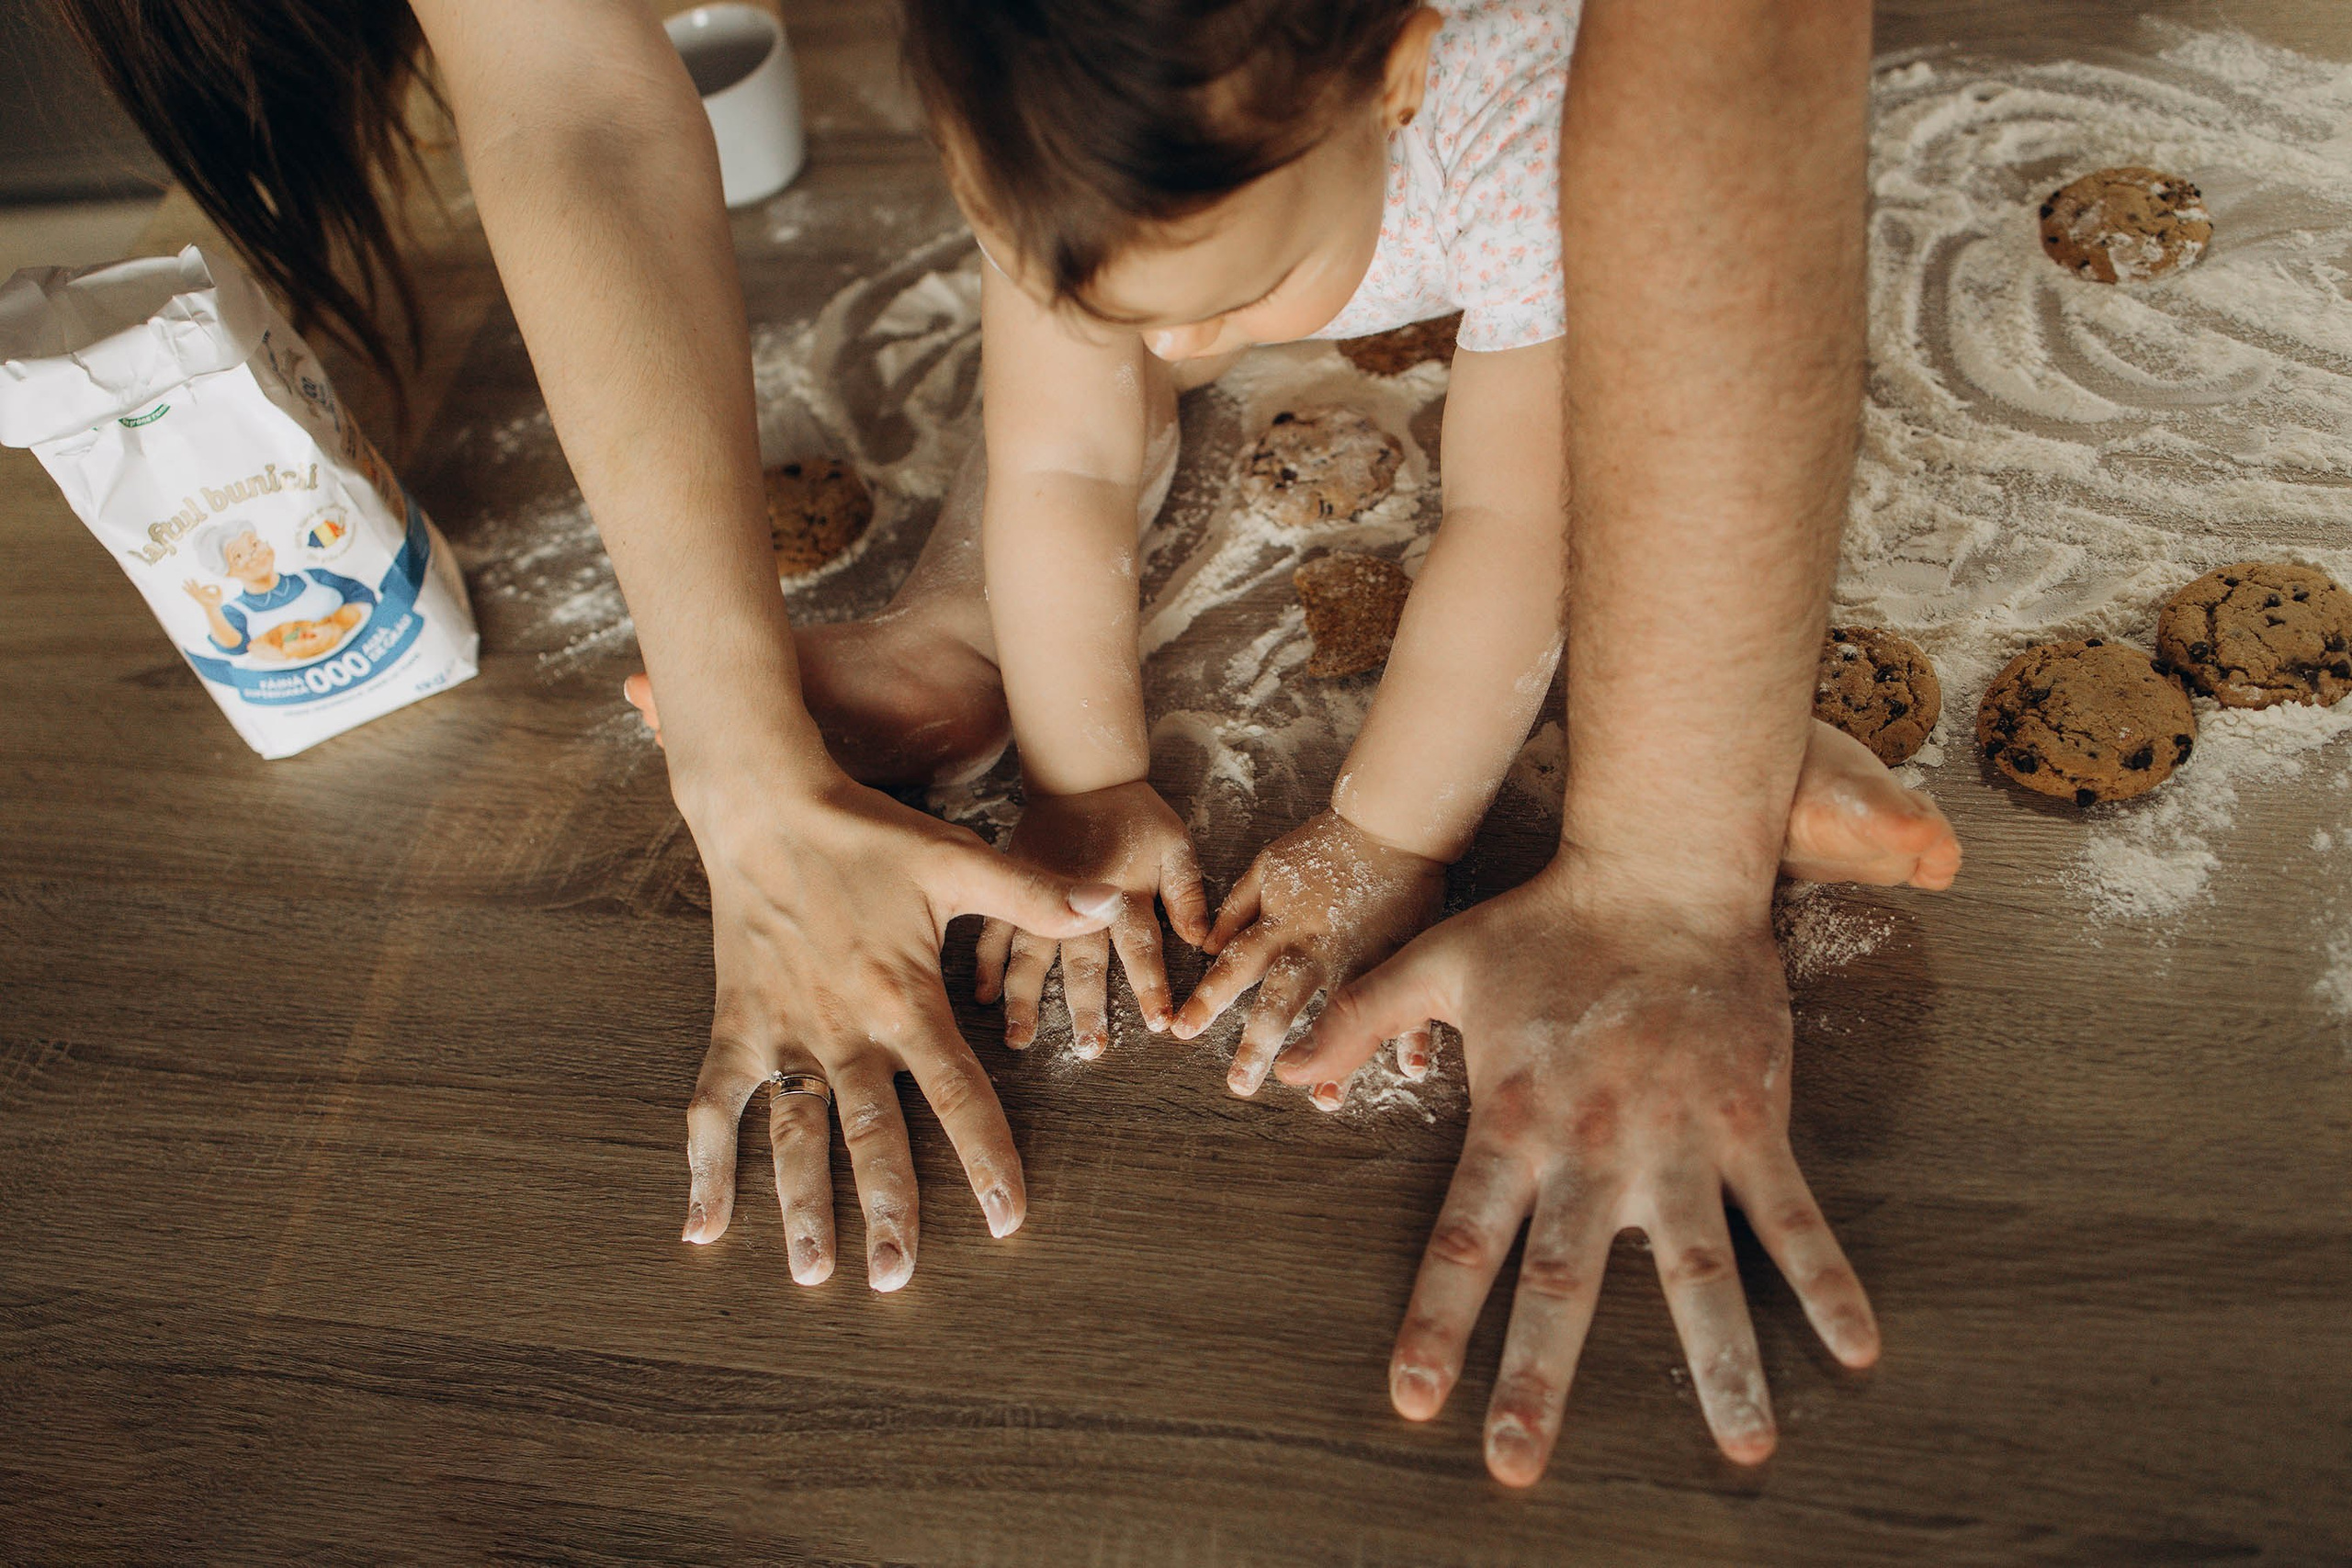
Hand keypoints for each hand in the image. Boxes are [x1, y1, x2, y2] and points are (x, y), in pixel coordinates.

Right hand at [183, 580, 222, 607]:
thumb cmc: (217, 602)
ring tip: (184, 580)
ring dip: (188, 584)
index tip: (212, 587)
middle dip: (192, 582)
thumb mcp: (220, 593)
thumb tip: (213, 584)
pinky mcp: (196, 596)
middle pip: (195, 587)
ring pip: (192, 588)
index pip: (204, 587)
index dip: (208, 586)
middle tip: (187, 579)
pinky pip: (190, 592)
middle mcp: (200, 594)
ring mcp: (198, 595)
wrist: (214, 608)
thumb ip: (218, 587)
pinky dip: (186, 589)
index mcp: (205, 593)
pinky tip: (182, 586)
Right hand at [679, 761, 1121, 1290]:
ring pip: (793, 1137)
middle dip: (887, 1210)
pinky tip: (702, 1228)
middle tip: (895, 1279)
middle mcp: (843, 1029)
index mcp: (905, 999)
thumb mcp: (957, 860)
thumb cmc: (867, 835)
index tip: (1004, 1218)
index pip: (958, 1093)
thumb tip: (1110, 905)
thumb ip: (1034, 896)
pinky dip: (704, 1166)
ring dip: (800, 1208)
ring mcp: (782, 1033)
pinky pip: (713, 1108)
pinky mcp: (734, 1026)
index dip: (984, 1158)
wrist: (766, 805)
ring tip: (812, 1275)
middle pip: (871, 1136)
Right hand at [975, 780, 1208, 1055]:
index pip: (1141, 948)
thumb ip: (1188, 894)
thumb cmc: (1136, 816)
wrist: (1083, 778)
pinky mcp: (1012, 886)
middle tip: (1086, 1050)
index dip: (1151, 986)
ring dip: (1026, 999)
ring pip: (1031, 955)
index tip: (1159, 1023)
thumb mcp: (1175, 846)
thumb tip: (1201, 940)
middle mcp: (1078, 902)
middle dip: (1085, 1010)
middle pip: (1082, 963)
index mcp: (1123, 894)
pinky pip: (994, 928)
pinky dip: (986, 962)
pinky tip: (983, 996)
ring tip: (1021, 1038)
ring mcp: (1039, 896)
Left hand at [1171, 808, 1444, 1099]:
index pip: (1235, 967)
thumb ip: (1236, 909)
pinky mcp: (1399, 957)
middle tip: (1241, 1086)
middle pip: (1282, 1001)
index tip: (1182, 1031)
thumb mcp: (1268, 866)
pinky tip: (1410, 1069)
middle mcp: (1314, 947)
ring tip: (1325, 1098)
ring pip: (1343, 1011)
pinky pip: (1406, 998)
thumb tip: (1205, 945)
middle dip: (1260, 1045)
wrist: (1388, 826)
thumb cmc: (1324, 844)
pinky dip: (1411, 1033)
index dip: (1208, 999)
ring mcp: (1360, 955)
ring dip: (1335, 1057)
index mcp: (1280, 925)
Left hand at [1277, 857, 1879, 1484]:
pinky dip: (1824, 1281)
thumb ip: (1360, 1022)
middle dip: (1539, 1380)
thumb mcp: (1438, 965)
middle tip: (1520, 1468)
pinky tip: (1857, 1350)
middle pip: (1562, 1284)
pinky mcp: (1746, 1121)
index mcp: (1514, 1121)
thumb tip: (1289, 1075)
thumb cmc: (1547, 922)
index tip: (1415, 1400)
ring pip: (1697, 1271)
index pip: (1464, 1242)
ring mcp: (1678, 1141)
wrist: (1662, 870)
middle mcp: (1593, 1148)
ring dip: (1719, 1362)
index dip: (1437, 1322)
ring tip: (1743, 1447)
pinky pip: (1789, 1214)